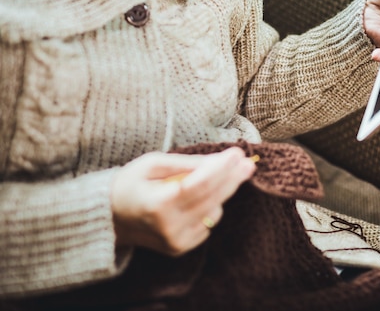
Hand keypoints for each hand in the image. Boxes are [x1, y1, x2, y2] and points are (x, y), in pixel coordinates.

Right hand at [111, 147, 255, 255]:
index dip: (221, 169)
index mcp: (158, 204)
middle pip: (212, 199)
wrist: (109, 218)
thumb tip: (222, 160)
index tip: (237, 154)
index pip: (200, 185)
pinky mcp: (181, 248)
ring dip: (220, 192)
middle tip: (247, 162)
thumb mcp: (153, 164)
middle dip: (232, 179)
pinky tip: (199, 197)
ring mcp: (176, 241)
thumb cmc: (130, 184)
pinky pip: (208, 224)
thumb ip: (187, 164)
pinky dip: (209, 208)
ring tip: (215, 176)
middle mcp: (169, 227)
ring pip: (214, 212)